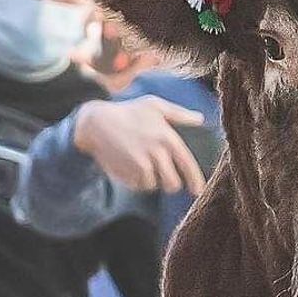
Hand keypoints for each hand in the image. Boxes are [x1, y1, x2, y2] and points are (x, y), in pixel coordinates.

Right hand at [73, 96, 205, 193]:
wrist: (96, 123)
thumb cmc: (128, 111)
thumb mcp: (155, 105)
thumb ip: (180, 113)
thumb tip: (201, 119)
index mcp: (168, 138)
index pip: (188, 165)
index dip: (195, 181)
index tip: (198, 190)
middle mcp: (157, 153)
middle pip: (173, 183)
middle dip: (172, 184)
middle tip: (167, 178)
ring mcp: (140, 165)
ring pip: (154, 186)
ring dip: (152, 181)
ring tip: (145, 166)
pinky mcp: (126, 173)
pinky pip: (138, 185)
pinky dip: (138, 181)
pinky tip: (132, 166)